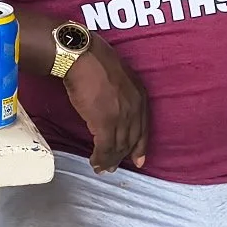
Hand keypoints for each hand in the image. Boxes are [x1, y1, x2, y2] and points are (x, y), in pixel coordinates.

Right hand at [63, 48, 147, 173]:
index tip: (139, 160)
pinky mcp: (105, 123)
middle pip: (131, 140)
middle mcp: (135, 109)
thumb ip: (121, 93)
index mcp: (140, 96)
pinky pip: (105, 148)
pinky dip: (100, 158)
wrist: (82, 57)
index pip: (144, 128)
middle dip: (122, 156)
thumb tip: (112, 105)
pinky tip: (95, 162)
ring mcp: (122, 117)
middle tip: (113, 167)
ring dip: (110, 160)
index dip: (140, 146)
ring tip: (102, 168)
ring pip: (118, 146)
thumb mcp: (118, 76)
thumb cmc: (95, 61)